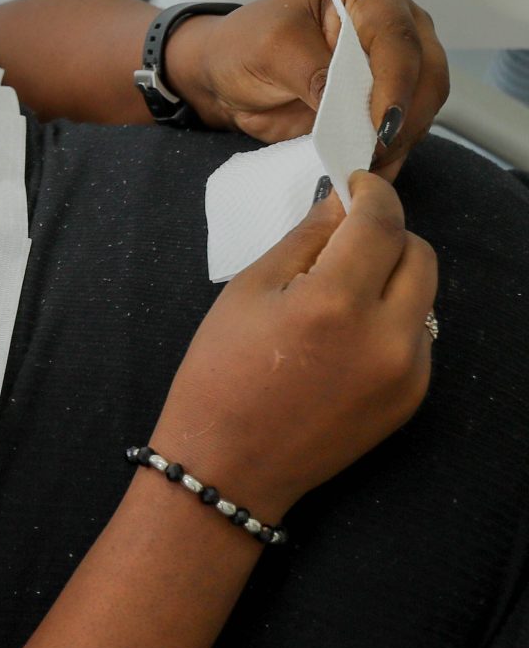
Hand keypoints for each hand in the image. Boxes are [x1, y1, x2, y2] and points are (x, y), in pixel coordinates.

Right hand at [152, 172, 435, 523]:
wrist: (230, 464)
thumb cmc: (221, 372)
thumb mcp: (248, 292)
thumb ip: (304, 241)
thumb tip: (341, 203)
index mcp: (334, 302)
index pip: (382, 223)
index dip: (373, 193)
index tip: (359, 183)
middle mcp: (387, 335)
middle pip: (419, 254)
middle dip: (388, 235)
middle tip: (346, 239)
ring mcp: (408, 370)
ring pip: (424, 294)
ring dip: (392, 277)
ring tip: (343, 292)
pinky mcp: (414, 396)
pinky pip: (418, 335)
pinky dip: (392, 319)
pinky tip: (346, 336)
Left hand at [163, 0, 449, 176]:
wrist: (229, 74)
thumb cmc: (247, 46)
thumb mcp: (271, 50)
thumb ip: (312, 73)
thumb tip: (347, 108)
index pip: (398, 40)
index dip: (395, 86)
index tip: (380, 126)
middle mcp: (398, 24)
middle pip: (426, 76)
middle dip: (403, 120)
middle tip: (369, 156)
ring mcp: (401, 65)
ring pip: (424, 107)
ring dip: (399, 142)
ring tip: (362, 170)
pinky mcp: (391, 101)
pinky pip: (406, 130)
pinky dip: (391, 153)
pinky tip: (368, 172)